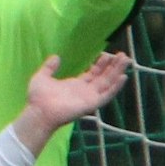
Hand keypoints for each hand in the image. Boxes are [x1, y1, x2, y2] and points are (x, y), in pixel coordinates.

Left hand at [13, 52, 130, 149]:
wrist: (38, 111)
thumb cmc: (38, 97)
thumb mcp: (42, 77)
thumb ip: (49, 67)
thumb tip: (56, 57)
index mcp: (75, 85)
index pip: (93, 73)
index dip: (101, 64)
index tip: (107, 54)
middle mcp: (85, 91)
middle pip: (104, 77)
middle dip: (113, 66)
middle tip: (122, 55)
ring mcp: (89, 98)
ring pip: (108, 83)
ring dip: (117, 72)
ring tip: (126, 60)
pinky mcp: (91, 104)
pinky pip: (106, 95)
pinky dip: (115, 87)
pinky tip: (123, 77)